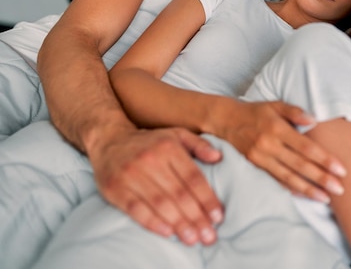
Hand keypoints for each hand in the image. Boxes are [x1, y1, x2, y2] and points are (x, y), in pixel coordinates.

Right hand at [89, 127, 222, 245]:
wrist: (110, 140)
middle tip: (208, 235)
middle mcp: (150, 159)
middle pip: (178, 193)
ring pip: (159, 203)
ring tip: (192, 238)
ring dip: (178, 223)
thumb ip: (199, 144)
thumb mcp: (177, 135)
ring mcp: (131, 174)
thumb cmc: (150, 142)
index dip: (207, 198)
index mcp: (169, 147)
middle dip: (196, 217)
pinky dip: (152, 222)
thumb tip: (218, 157)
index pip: (193, 177)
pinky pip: (135, 208)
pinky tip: (167, 232)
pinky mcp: (115, 188)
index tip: (218, 217)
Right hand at [220, 100, 346, 202]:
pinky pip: (276, 180)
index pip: (306, 147)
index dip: (324, 159)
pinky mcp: (256, 166)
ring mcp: (261, 158)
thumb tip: (314, 120)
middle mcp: (269, 145)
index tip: (341, 169)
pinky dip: (291, 188)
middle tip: (340, 189)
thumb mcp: (275, 105)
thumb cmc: (257, 111)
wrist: (226, 120)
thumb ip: (295, 111)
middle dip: (321, 178)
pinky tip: (305, 195)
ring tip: (326, 198)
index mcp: (277, 128)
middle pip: (300, 165)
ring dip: (308, 189)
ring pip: (288, 177)